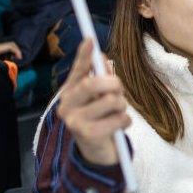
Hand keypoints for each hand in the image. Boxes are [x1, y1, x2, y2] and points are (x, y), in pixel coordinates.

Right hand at [58, 40, 130, 165]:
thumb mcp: (99, 97)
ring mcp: (75, 121)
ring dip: (122, 105)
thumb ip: (100, 78)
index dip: (84, 55)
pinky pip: (118, 119)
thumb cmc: (99, 118)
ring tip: (119, 112)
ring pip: (110, 101)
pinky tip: (120, 125)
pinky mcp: (88, 135)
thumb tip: (101, 56)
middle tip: (120, 90)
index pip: (77, 71)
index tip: (90, 39)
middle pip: (92, 84)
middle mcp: (66, 106)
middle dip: (113, 83)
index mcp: (69, 93)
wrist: (95, 152)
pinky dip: (125, 120)